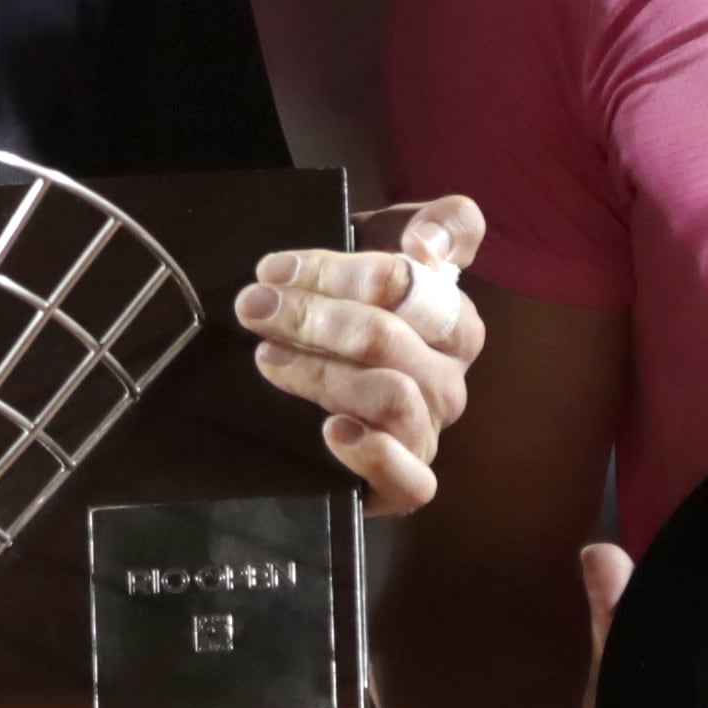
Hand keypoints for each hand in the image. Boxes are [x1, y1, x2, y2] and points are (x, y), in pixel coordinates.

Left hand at [234, 194, 485, 514]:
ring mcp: (428, 431)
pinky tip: (332, 431)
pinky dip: (375, 454)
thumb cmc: (349, 306)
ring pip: (393, 397)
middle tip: (254, 309)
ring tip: (268, 359)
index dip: (339, 272)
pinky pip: (415, 481)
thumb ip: (440, 224)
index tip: (275, 269)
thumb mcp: (385, 245)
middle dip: (314, 318)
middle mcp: (448, 378)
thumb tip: (428, 245)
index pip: (409, 284)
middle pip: (389, 338)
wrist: (312, 379)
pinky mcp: (408, 483)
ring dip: (323, 373)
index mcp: (454, 320)